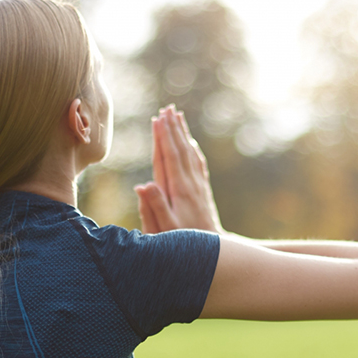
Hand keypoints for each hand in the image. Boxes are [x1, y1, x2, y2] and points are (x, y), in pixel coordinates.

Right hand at [135, 106, 223, 233]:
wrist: (215, 248)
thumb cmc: (185, 241)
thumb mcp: (165, 229)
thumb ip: (154, 208)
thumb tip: (142, 186)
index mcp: (179, 190)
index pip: (168, 157)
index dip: (162, 138)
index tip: (157, 119)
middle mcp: (190, 184)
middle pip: (180, 150)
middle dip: (173, 129)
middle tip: (167, 109)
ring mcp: (199, 186)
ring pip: (190, 153)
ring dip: (183, 134)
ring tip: (177, 116)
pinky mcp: (203, 190)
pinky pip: (198, 163)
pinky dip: (192, 148)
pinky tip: (190, 141)